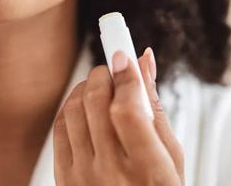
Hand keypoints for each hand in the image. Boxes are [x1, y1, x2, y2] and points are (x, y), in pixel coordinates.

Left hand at [53, 47, 183, 184]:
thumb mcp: (170, 156)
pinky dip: (71, 106)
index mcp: (146, 170)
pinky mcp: (63, 174)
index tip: (124, 56)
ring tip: (99, 87)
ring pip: (73, 108)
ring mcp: (82, 174)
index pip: (128, 110)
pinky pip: (59, 126)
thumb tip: (143, 63)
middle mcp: (110, 172)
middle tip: (112, 69)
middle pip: (95, 102)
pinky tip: (84, 106)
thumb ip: (155, 108)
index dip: (125, 77)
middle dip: (103, 74)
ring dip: (86, 87)